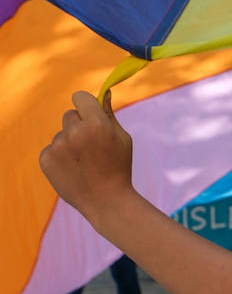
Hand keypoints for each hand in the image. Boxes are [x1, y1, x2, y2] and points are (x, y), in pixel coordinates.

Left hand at [39, 91, 135, 218]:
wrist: (107, 201)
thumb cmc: (119, 167)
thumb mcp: (122, 139)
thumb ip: (110, 114)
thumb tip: (105, 93)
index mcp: (96, 124)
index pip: (80, 97)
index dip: (85, 105)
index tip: (89, 113)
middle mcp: (75, 132)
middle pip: (70, 115)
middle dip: (79, 125)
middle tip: (92, 145)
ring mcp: (58, 146)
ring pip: (61, 134)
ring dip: (70, 142)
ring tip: (84, 163)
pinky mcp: (46, 159)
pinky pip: (52, 148)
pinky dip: (61, 157)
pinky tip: (74, 170)